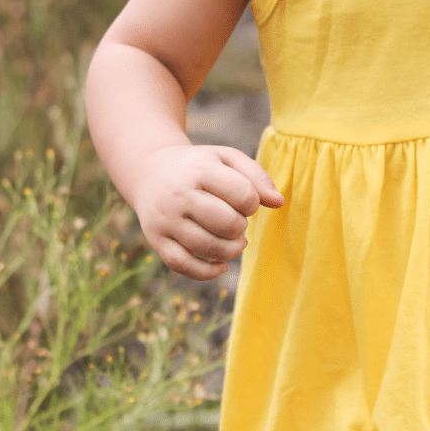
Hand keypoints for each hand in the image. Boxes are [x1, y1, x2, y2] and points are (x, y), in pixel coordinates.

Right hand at [131, 143, 285, 279]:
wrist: (150, 171)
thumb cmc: (199, 167)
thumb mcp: (227, 159)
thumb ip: (257, 177)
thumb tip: (280, 203)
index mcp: (200, 170)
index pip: (242, 195)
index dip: (253, 203)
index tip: (245, 201)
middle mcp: (179, 196)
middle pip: (227, 224)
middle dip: (241, 226)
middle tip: (236, 221)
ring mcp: (165, 220)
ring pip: (207, 247)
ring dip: (231, 250)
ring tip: (235, 241)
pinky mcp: (157, 240)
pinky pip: (184, 266)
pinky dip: (208, 272)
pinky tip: (222, 265)